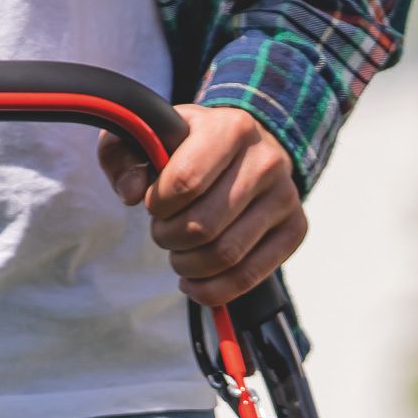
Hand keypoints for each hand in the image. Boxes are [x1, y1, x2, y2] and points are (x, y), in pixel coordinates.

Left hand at [109, 107, 308, 304]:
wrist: (247, 147)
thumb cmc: (190, 145)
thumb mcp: (149, 134)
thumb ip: (122, 154)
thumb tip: (132, 193)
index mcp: (231, 128)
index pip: (186, 182)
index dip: (158, 205)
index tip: (154, 204)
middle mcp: (267, 161)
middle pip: (204, 226)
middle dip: (169, 239)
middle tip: (162, 233)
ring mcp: (286, 197)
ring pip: (226, 255)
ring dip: (188, 266)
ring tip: (179, 255)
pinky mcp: (295, 229)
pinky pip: (250, 275)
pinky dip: (213, 290)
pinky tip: (195, 282)